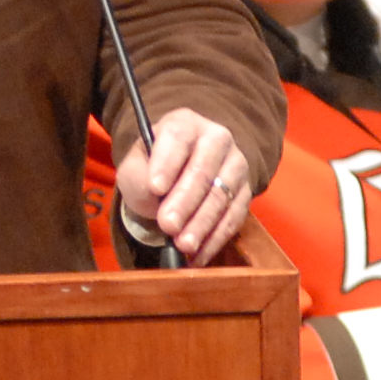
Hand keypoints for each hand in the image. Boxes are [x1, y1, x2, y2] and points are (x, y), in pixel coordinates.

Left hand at [117, 109, 254, 262]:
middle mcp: (216, 139)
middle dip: (185, 201)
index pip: (178, 138)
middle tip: (167, 225)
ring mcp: (235, 165)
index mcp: (184, 124)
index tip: (154, 188)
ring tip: (183, 245)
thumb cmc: (153, 169)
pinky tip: (198, 255)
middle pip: (203, 169)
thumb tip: (154, 193)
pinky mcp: (245, 193)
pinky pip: (235, 216)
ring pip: (222, 195)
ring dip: (202, 223)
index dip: (167, 163)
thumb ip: (138, 176)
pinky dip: (216, 238)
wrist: (178, 177)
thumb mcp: (135, 167)